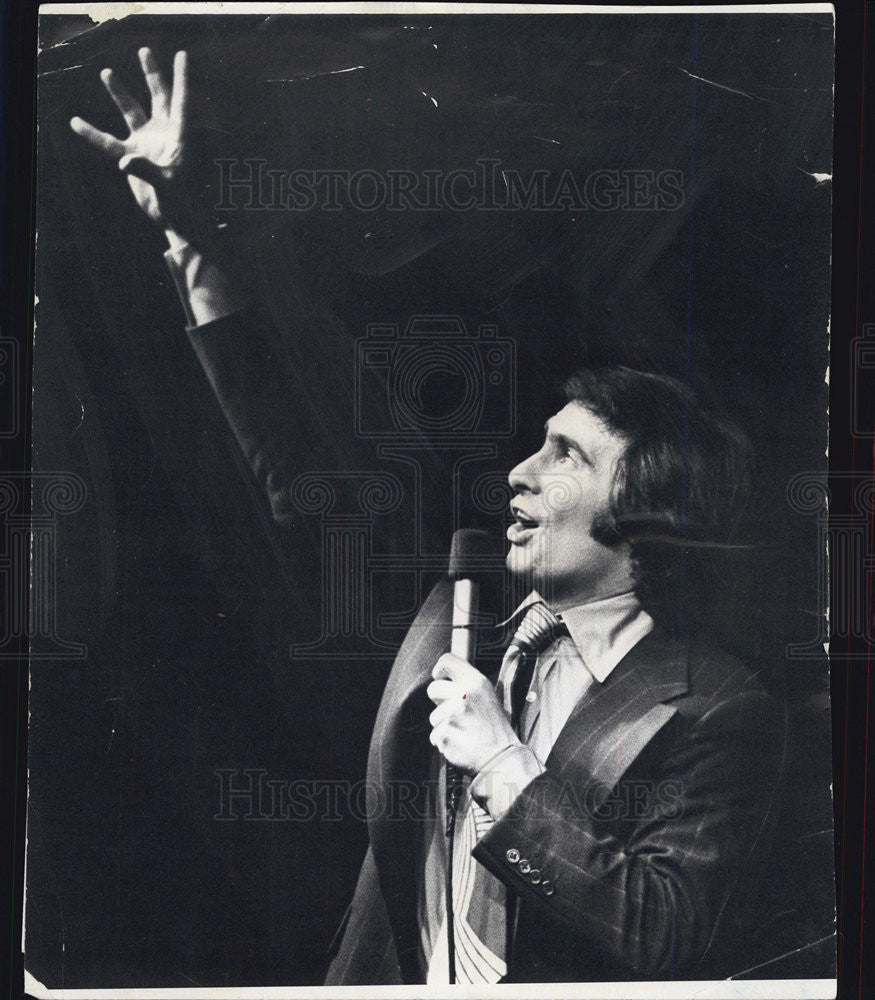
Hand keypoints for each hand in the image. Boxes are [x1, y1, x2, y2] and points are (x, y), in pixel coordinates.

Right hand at [70, 49, 196, 237]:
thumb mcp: (168, 186)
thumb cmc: (183, 204)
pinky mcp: (134, 157)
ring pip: (132, 112)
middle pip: (158, 97)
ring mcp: (148, 143)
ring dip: (120, 93)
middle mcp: (164, 134)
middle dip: (152, 74)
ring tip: (107, 73)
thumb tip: (125, 162)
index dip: (182, 78)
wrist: (177, 219)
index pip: (181, 101)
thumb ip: (147, 170)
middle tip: (145, 51)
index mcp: (181, 136)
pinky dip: (93, 135)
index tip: (182, 55)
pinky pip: (109, 143)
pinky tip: (76, 122)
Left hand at [427, 653, 520, 775]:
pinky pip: (434, 735)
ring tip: (462, 730)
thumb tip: (447, 674)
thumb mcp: (488, 695)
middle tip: (455, 712)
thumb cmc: (495, 728)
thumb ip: (468, 683)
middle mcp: (463, 694)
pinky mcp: (444, 733)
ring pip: (433, 716)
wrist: (501, 757)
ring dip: (443, 724)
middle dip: (439, 702)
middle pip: (433, 689)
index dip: (440, 670)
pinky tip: (460, 742)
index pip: (447, 660)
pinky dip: (444, 740)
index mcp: (475, 682)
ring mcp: (452, 714)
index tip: (441, 678)